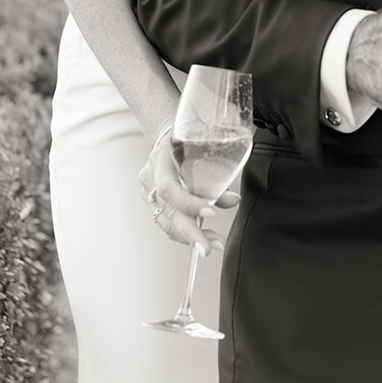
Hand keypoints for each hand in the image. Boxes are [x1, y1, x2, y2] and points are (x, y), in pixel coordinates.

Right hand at [138, 122, 239, 252]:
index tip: (211, 212)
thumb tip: (233, 200)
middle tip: (208, 248)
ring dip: (190, 237)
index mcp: (160, 162)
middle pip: (167, 212)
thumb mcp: (202, 146)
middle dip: (190, 233)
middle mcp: (150, 180)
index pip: (170, 188)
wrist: (165, 134)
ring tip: (212, 245)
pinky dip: (184, 232)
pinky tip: (201, 237)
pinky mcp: (153, 202)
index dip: (189, 203)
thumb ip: (216, 174)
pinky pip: (167, 222)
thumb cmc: (186, 137)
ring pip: (165, 223)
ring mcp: (148, 193)